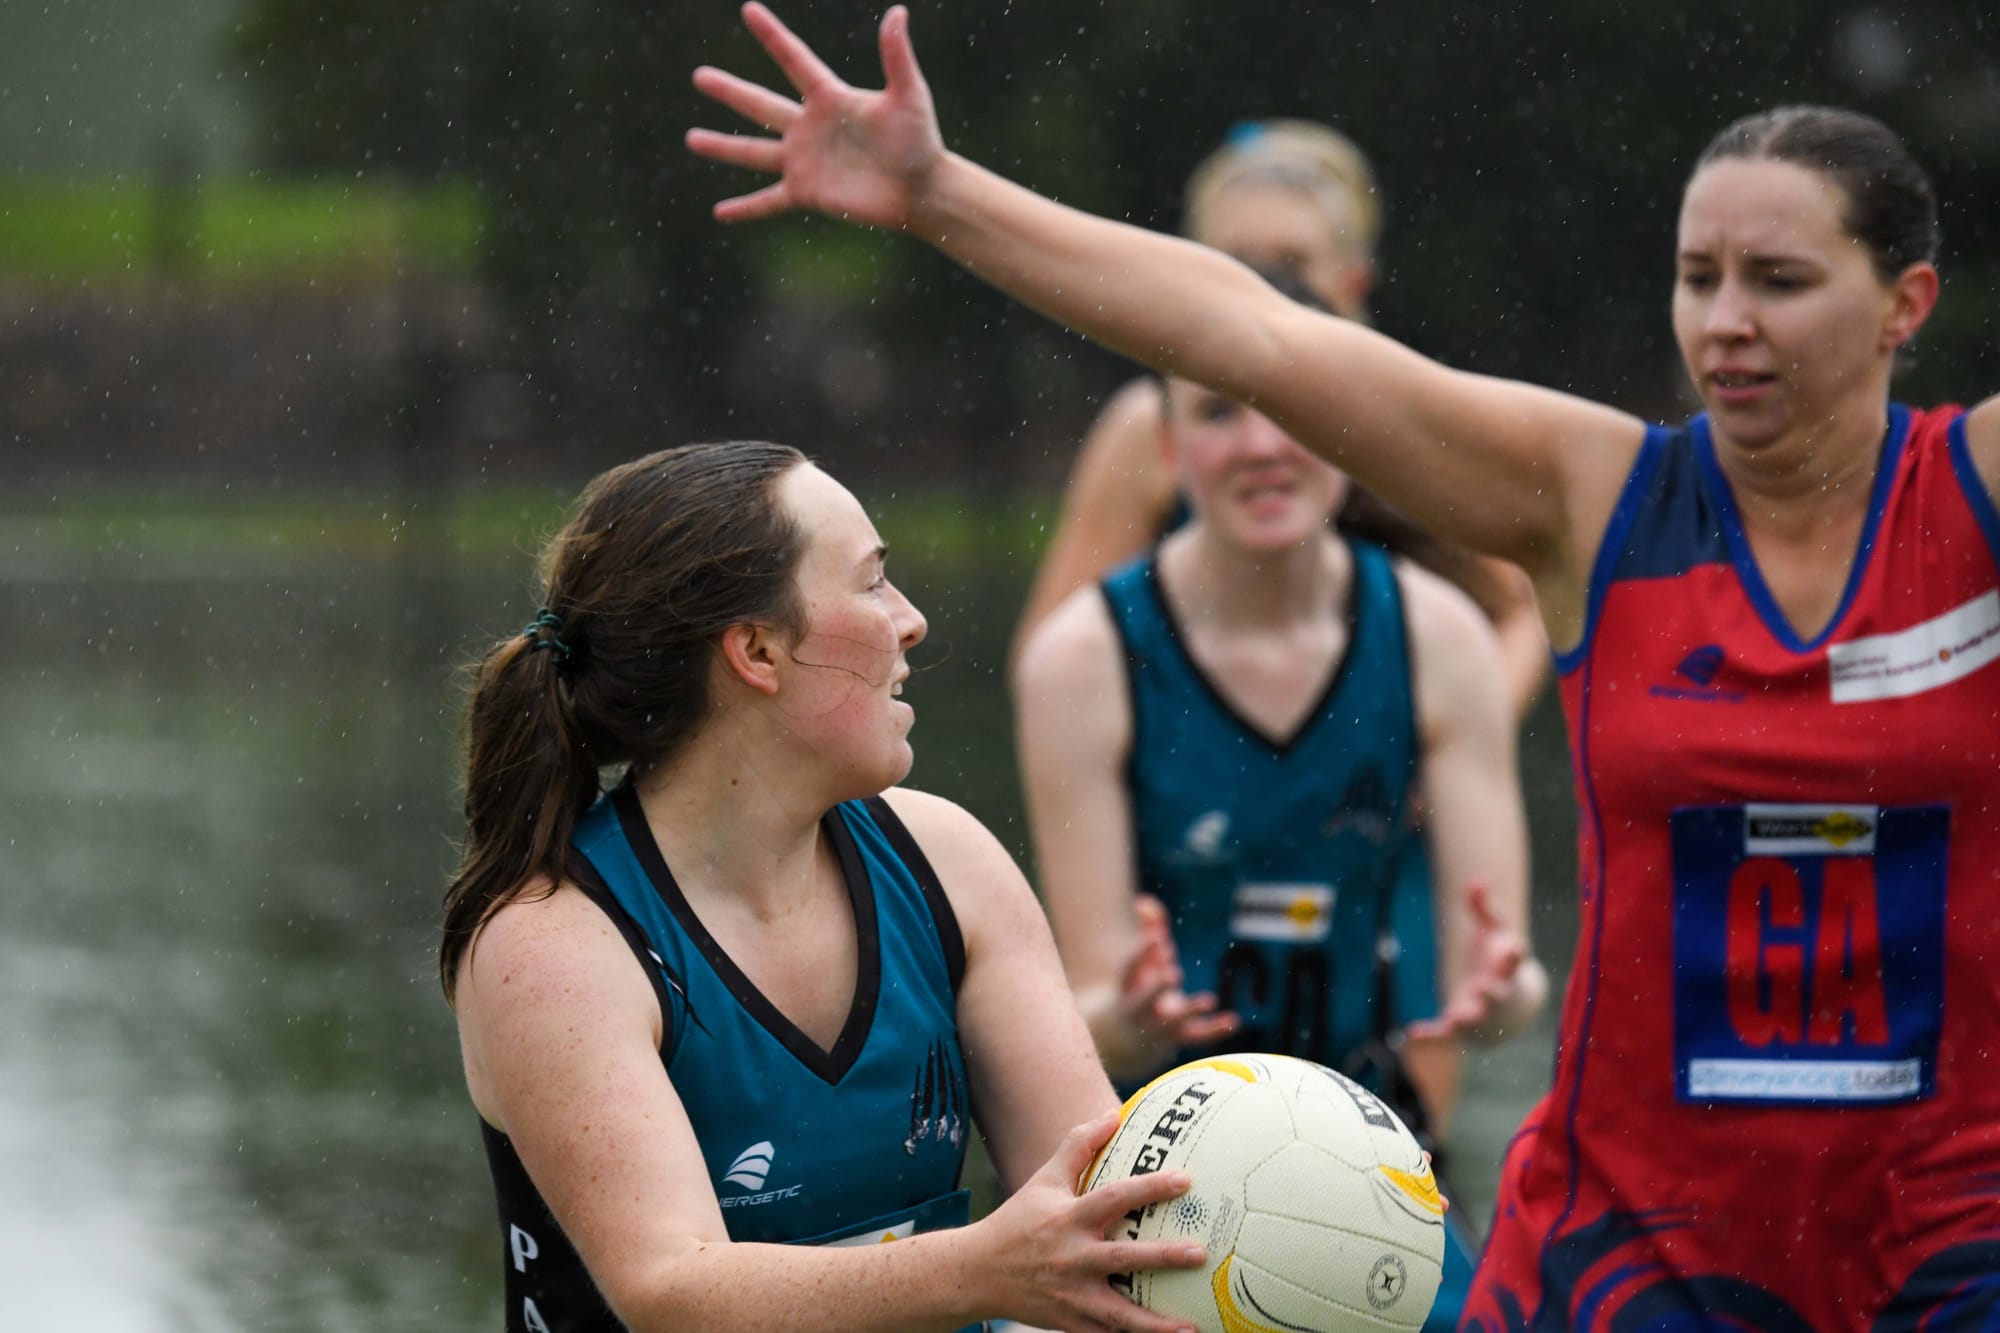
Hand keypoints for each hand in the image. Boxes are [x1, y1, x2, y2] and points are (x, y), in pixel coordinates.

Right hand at [687, 4, 944, 228]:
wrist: (921, 190)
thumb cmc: (920, 140)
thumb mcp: (908, 95)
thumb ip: (897, 56)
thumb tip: (898, 13)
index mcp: (830, 99)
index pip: (795, 60)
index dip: (773, 36)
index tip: (749, 10)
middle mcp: (810, 127)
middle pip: (760, 105)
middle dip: (730, 92)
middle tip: (699, 76)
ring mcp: (805, 161)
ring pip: (754, 152)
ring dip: (723, 147)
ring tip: (691, 139)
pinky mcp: (807, 192)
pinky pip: (768, 200)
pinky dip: (745, 208)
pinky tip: (720, 213)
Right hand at [974, 1112, 1204, 1332]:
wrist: (977, 1273)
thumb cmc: (1018, 1221)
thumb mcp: (1045, 1179)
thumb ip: (1078, 1146)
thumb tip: (1112, 1114)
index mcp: (1068, 1218)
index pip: (1114, 1198)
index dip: (1150, 1188)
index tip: (1185, 1180)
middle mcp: (1072, 1257)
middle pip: (1122, 1259)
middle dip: (1162, 1258)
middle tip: (1199, 1253)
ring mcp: (1071, 1295)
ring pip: (1119, 1313)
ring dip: (1156, 1324)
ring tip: (1192, 1326)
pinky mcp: (1069, 1324)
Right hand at [1116, 895, 1237, 1058]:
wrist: (1129, 1041)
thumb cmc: (1140, 988)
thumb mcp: (1142, 962)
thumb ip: (1146, 931)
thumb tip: (1145, 901)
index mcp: (1128, 986)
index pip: (1129, 970)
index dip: (1142, 953)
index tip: (1160, 938)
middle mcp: (1141, 1008)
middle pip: (1146, 999)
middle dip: (1158, 987)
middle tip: (1174, 974)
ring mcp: (1160, 1026)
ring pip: (1174, 1022)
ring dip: (1190, 1010)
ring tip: (1209, 1000)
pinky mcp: (1180, 1037)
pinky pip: (1198, 1036)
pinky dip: (1215, 1029)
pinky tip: (1234, 1021)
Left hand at [1403, 880, 1544, 1044]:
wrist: (1511, 1008)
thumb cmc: (1498, 959)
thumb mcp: (1494, 931)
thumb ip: (1484, 906)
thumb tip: (1478, 877)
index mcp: (1507, 970)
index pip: (1514, 963)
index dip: (1513, 956)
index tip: (1513, 948)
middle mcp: (1498, 995)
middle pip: (1497, 996)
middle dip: (1490, 993)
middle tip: (1481, 987)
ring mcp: (1481, 1014)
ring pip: (1474, 1020)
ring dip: (1465, 1019)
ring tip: (1454, 1015)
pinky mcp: (1462, 1028)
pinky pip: (1446, 1034)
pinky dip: (1432, 1034)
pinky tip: (1414, 1031)